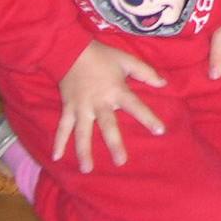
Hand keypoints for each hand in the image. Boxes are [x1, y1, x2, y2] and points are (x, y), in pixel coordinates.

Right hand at [52, 40, 166, 173]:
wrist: (71, 51)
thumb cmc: (102, 56)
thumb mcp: (127, 60)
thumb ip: (145, 72)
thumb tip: (164, 83)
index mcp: (116, 90)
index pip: (135, 106)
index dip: (148, 118)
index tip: (160, 131)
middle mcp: (99, 102)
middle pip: (108, 126)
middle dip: (114, 144)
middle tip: (121, 162)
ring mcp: (81, 107)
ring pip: (83, 132)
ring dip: (84, 151)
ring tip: (87, 169)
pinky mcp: (68, 108)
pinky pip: (62, 127)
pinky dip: (58, 141)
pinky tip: (56, 157)